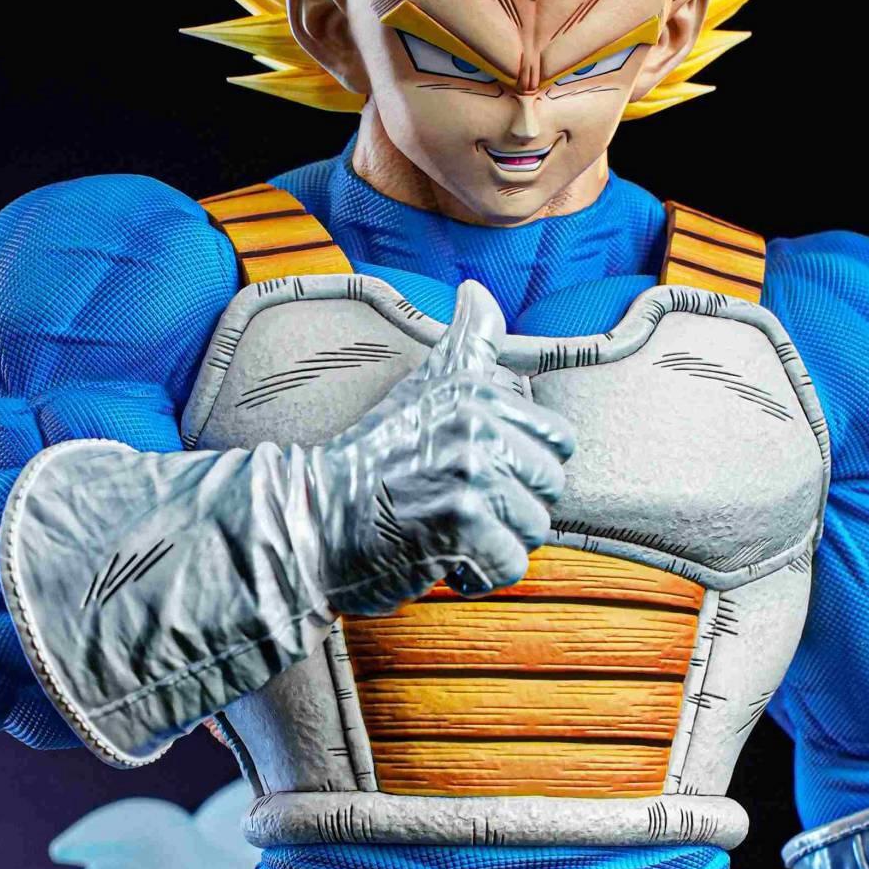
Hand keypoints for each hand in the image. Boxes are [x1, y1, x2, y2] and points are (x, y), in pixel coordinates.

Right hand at [309, 280, 573, 614]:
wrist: (310, 518)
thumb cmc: (370, 462)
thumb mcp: (420, 390)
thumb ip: (465, 345)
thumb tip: (479, 291)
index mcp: (476, 389)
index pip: (558, 440)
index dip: (523, 470)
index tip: (476, 476)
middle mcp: (477, 422)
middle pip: (549, 487)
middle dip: (509, 511)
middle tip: (457, 509)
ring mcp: (469, 470)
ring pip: (533, 530)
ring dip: (493, 546)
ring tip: (447, 534)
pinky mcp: (460, 521)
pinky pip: (509, 565)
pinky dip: (478, 577)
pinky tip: (441, 560)